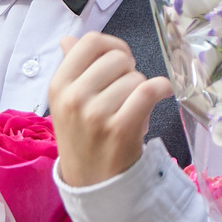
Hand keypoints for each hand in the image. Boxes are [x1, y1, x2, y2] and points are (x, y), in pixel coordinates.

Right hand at [51, 34, 174, 188]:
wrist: (92, 182)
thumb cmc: (83, 137)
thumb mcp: (66, 102)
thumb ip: (71, 68)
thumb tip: (68, 39)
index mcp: (58, 85)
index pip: (90, 43)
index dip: (112, 46)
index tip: (119, 61)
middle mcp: (73, 97)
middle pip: (117, 58)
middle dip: (129, 70)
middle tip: (126, 90)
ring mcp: (95, 114)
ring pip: (136, 77)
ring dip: (141, 89)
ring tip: (132, 107)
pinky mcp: (120, 128)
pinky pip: (148, 90)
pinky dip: (162, 88)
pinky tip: (162, 93)